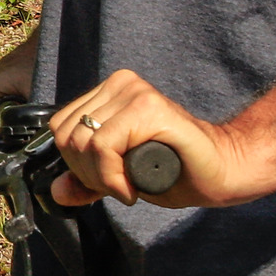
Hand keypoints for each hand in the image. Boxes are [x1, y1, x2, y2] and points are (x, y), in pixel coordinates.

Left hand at [47, 69, 275, 209]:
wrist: (220, 171)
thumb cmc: (173, 170)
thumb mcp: (117, 177)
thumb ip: (87, 180)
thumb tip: (56, 191)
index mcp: (108, 91)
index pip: (61, 128)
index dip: (76, 165)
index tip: (105, 181)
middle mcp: (120, 84)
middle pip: (68, 137)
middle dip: (87, 174)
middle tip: (118, 186)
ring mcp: (136, 92)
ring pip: (84, 143)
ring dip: (102, 179)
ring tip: (128, 185)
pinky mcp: (150, 107)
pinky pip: (104, 147)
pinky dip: (113, 178)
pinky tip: (133, 187)